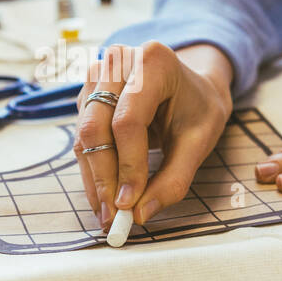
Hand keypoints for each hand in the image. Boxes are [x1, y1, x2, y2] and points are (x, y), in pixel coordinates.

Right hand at [74, 42, 233, 227]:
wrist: (190, 86)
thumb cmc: (198, 109)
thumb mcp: (200, 142)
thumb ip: (174, 178)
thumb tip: (141, 214)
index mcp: (153, 61)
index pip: (128, 120)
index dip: (127, 165)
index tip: (130, 204)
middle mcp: (118, 62)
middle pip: (97, 127)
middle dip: (103, 178)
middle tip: (112, 218)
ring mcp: (97, 77)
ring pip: (84, 136)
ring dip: (93, 179)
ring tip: (107, 215)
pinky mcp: (87, 96)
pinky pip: (81, 138)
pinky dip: (92, 170)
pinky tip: (104, 195)